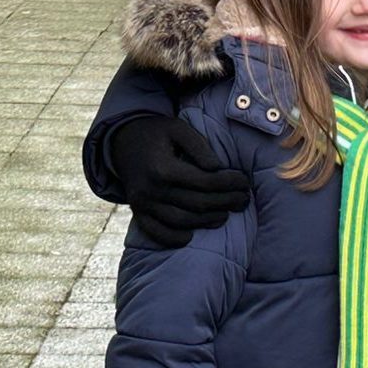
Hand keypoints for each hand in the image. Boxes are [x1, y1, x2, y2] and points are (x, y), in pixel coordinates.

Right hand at [109, 115, 249, 246]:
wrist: (121, 141)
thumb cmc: (157, 132)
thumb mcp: (179, 129)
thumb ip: (199, 146)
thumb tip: (217, 168)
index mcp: (164, 168)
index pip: (205, 182)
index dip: (229, 184)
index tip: (245, 182)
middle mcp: (152, 190)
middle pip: (196, 204)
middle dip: (225, 203)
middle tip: (244, 200)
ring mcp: (142, 204)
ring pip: (180, 221)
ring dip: (205, 222)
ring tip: (225, 215)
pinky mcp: (137, 212)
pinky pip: (155, 232)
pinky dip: (172, 238)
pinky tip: (190, 236)